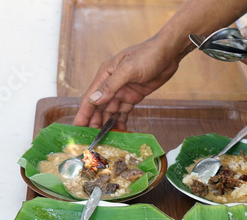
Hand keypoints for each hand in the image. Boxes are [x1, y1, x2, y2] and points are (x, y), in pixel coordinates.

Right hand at [72, 37, 186, 129]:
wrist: (169, 52)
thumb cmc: (148, 55)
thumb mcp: (128, 69)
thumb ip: (111, 85)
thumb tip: (94, 100)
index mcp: (105, 75)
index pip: (90, 98)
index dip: (83, 114)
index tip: (77, 128)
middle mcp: (111, 84)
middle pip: (98, 108)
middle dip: (95, 123)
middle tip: (93, 139)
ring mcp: (122, 91)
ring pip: (110, 112)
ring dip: (107, 124)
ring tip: (106, 140)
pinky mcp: (132, 96)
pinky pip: (123, 112)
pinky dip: (120, 122)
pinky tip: (119, 132)